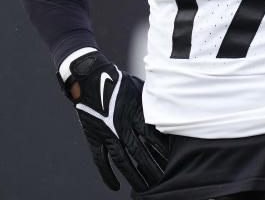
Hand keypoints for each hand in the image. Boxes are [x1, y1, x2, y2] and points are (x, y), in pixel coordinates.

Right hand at [65, 51, 167, 190]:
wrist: (90, 76)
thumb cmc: (118, 80)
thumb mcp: (141, 88)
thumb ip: (153, 101)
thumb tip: (172, 107)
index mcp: (135, 114)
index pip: (153, 138)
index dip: (163, 152)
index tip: (174, 163)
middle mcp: (122, 126)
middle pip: (140, 153)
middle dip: (152, 169)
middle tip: (163, 182)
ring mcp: (107, 133)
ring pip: (122, 161)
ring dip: (134, 176)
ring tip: (144, 189)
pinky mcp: (94, 137)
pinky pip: (100, 160)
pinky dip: (106, 175)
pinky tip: (114, 187)